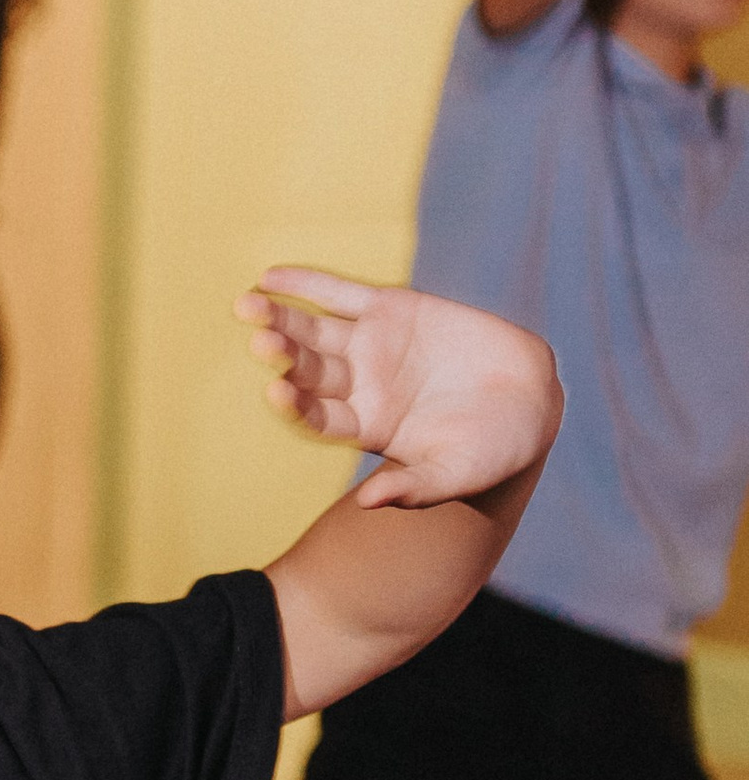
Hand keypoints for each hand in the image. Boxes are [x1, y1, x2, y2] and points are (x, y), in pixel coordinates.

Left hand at [236, 268, 560, 509]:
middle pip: (310, 372)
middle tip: (261, 342)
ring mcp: (371, 348)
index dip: (297, 405)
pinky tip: (272, 276)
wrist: (530, 399)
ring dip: (282, 319)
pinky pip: (341, 292)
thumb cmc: (492, 450)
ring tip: (250, 304)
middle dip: (285, 357)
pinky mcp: (392, 309)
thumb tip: (368, 502)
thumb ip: (414, 488)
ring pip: (316, 331)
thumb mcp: (457, 473)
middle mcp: (358, 387)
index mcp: (366, 428)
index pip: (319, 417)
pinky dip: (309, 282)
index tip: (277, 392)